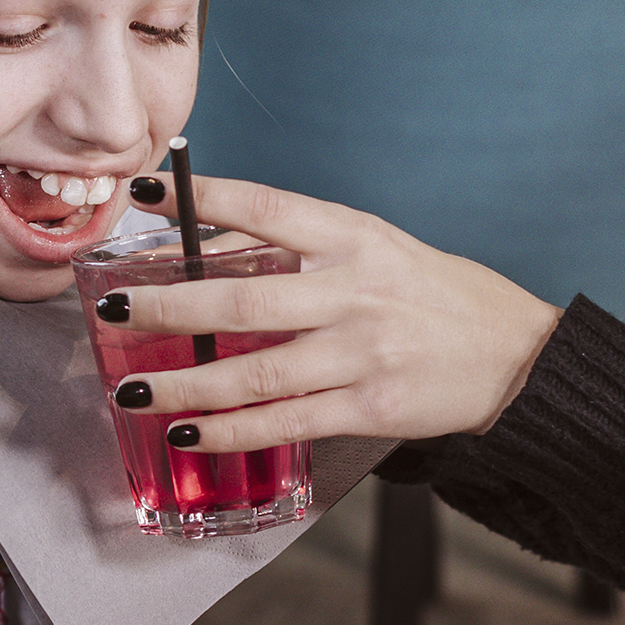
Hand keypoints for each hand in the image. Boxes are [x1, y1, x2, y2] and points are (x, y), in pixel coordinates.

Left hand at [105, 177, 561, 454]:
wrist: (516, 355)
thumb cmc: (432, 296)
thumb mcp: (374, 250)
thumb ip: (299, 251)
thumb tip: (203, 254)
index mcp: (353, 236)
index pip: (265, 205)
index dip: (200, 198)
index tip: (141, 191)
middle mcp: (355, 289)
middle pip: (243, 295)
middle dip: (166, 306)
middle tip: (109, 310)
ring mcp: (363, 351)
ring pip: (256, 370)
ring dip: (184, 384)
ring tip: (131, 392)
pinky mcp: (372, 407)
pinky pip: (286, 421)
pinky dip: (232, 430)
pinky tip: (190, 433)